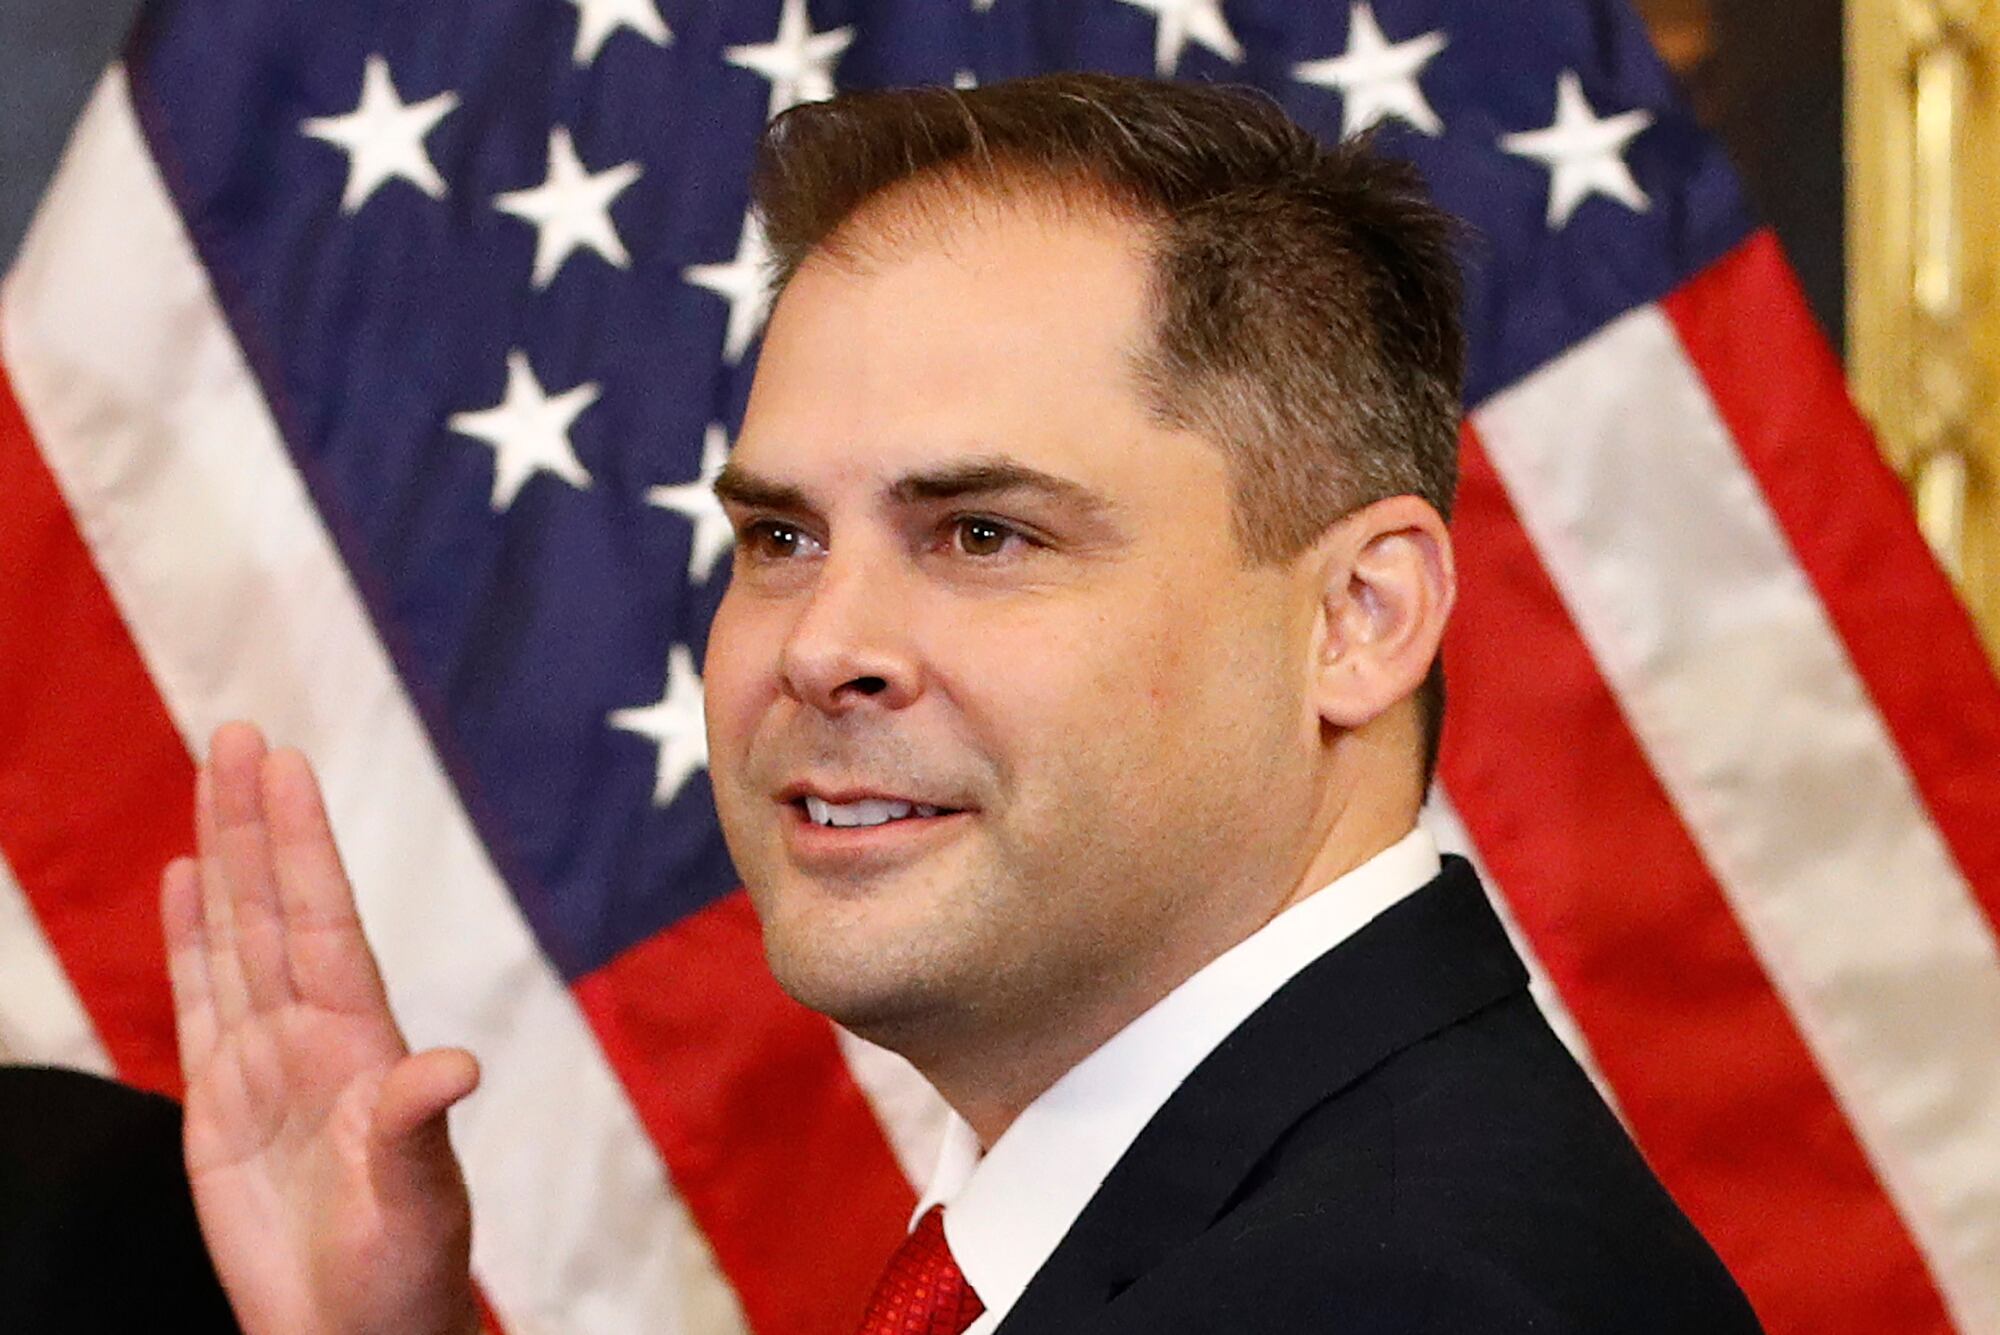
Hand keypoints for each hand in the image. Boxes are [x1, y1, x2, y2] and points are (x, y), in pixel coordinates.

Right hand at [162, 722, 481, 1334]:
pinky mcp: (218, 1104)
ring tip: (210, 777)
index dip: (300, 845)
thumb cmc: (405, 1274)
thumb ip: (418, 1131)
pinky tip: (183, 880)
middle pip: (273, 908)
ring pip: (234, 938)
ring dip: (219, 859)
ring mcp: (263, 1062)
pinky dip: (187, 939)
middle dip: (254, 823)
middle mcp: (311, 1035)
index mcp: (362, 1044)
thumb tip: (452, 1066)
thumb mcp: (419, 1201)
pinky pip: (198, 1000)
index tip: (286, 767)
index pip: (323, 921)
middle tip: (239, 733)